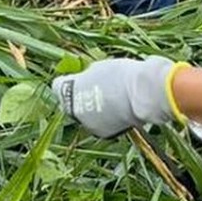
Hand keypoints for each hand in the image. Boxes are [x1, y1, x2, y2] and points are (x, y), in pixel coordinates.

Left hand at [49, 57, 182, 138]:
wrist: (143, 94)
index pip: (58, 87)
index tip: (77, 77)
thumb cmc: (120, 75)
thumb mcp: (97, 68)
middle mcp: (74, 112)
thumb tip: (85, 81)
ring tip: (112, 96)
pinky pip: (102, 122)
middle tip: (96, 86)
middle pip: (72, 103)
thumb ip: (86, 77)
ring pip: (87, 115)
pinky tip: (120, 106)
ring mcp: (90, 125)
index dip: (67, 81)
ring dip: (95, 108)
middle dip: (81, 97)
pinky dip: (107, 116)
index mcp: (67, 92)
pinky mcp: (106, 132)